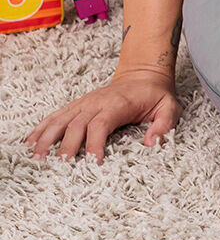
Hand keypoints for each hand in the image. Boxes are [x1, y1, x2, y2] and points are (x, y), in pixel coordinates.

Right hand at [24, 65, 180, 163]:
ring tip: (36, 158)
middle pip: (77, 124)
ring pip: (61, 119)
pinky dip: (42, 128)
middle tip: (61, 167)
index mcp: (119, 104)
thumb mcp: (169, 107)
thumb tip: (152, 142)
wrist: (144, 73)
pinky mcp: (79, 105)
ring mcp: (85, 102)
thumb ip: (164, 124)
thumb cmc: (156, 93)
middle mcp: (98, 102)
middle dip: (67, 146)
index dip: (94, 144)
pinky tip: (30, 142)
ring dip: (47, 138)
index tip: (93, 163)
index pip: (101, 124)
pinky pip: (57, 115)